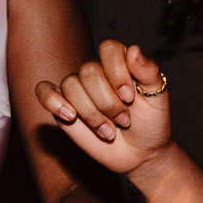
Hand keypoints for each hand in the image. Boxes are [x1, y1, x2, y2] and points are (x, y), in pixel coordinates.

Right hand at [33, 39, 172, 176]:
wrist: (140, 153)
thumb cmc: (150, 124)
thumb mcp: (158, 98)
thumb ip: (149, 72)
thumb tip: (134, 50)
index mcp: (119, 62)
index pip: (108, 49)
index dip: (117, 73)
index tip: (129, 97)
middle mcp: (96, 71)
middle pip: (88, 71)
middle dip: (107, 102)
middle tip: (124, 120)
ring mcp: (78, 89)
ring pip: (70, 86)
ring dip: (91, 114)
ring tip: (109, 131)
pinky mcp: (62, 107)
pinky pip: (44, 91)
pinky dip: (52, 101)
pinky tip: (70, 115)